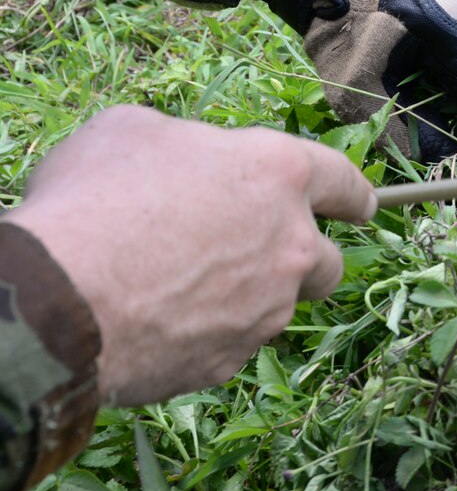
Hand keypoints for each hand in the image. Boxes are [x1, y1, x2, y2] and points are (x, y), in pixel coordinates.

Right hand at [6, 105, 375, 406]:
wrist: (58, 300)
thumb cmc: (94, 200)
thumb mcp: (133, 132)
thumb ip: (185, 143)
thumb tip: (186, 160)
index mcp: (277, 173)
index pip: (342, 180)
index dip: (354, 193)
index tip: (365, 206)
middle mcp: (290, 242)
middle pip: (328, 258)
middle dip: (304, 256)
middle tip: (260, 252)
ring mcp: (268, 308)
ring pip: (281, 305)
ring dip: (253, 295)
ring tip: (186, 285)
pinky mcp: (234, 358)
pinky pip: (234, 343)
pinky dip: (209, 332)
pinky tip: (161, 320)